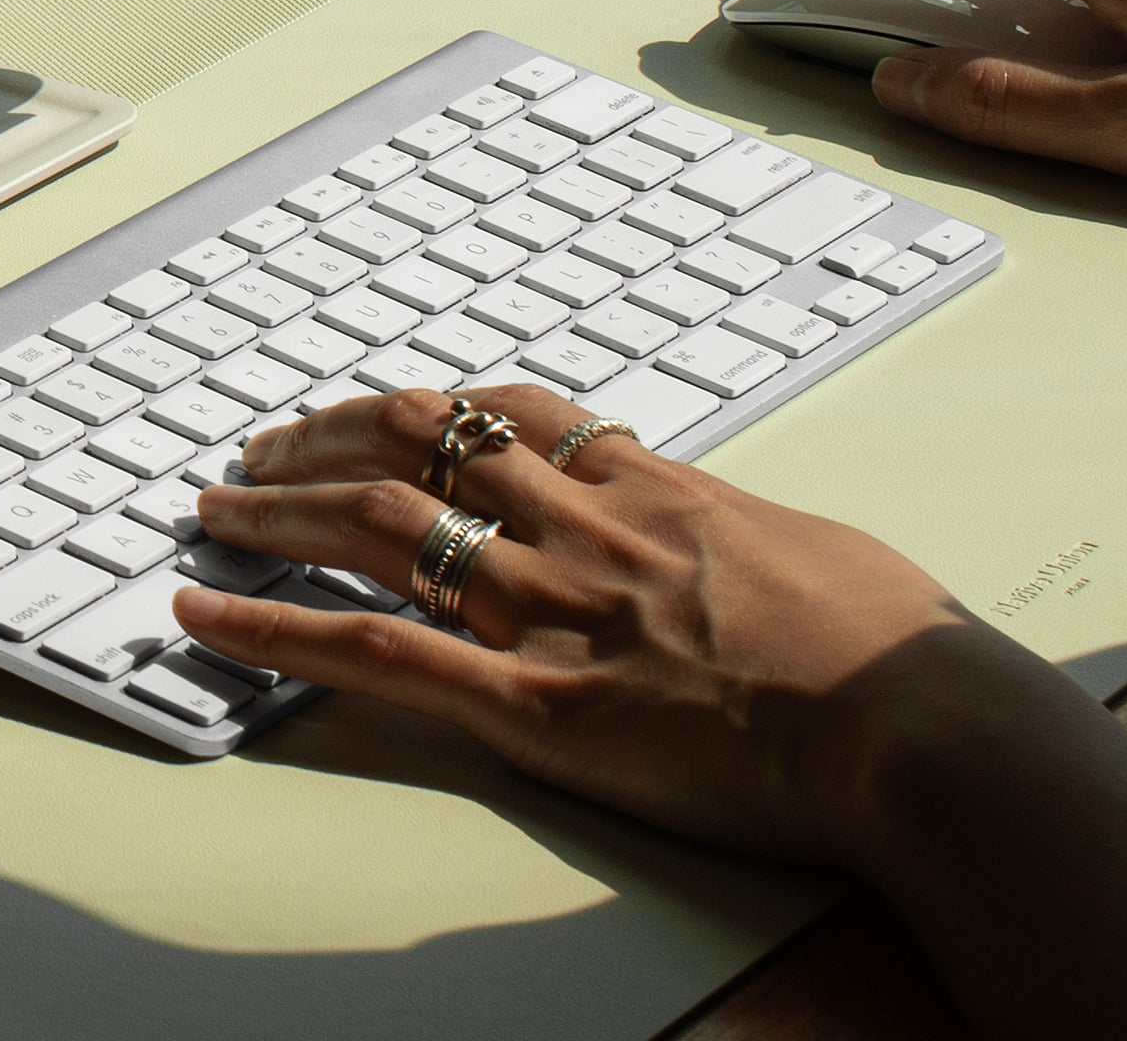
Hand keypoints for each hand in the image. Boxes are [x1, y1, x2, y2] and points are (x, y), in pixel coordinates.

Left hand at [173, 382, 976, 865]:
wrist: (917, 720)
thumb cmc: (890, 642)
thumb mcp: (805, 546)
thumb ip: (730, 527)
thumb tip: (716, 526)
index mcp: (646, 486)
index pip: (503, 414)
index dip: (420, 407)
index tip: (375, 410)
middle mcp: (579, 525)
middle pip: (417, 447)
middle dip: (326, 438)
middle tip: (262, 446)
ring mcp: (546, 606)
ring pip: (378, 526)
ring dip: (280, 510)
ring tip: (216, 509)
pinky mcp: (531, 702)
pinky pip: (377, 651)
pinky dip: (278, 627)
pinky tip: (209, 615)